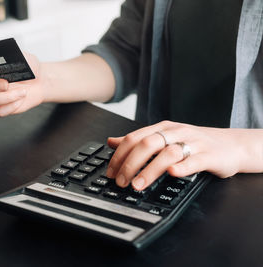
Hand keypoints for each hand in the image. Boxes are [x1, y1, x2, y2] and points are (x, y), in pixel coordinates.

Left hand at [105, 120, 261, 190]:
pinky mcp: (209, 156)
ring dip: (150, 170)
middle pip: (148, 144)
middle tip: (122, 181)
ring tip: (138, 184)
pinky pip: (194, 161)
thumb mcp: (164, 138)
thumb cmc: (194, 143)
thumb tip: (111, 142)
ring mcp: (193, 143)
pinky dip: (181, 167)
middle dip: (131, 163)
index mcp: (163, 128)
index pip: (135, 138)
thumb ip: (138, 140)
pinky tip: (171, 174)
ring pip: (168, 153)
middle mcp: (176, 133)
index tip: (111, 172)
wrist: (231, 145)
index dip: (120, 155)